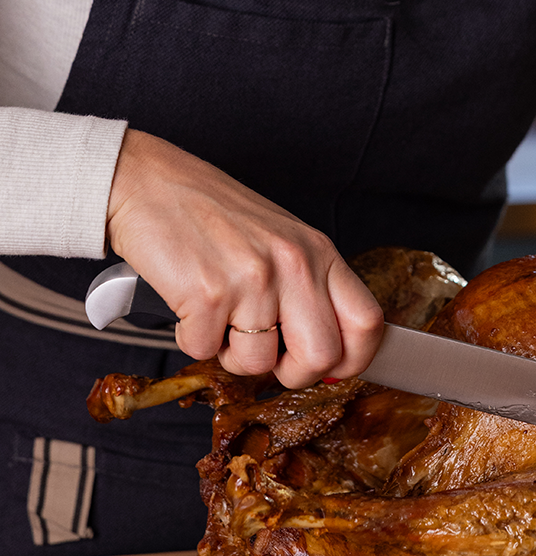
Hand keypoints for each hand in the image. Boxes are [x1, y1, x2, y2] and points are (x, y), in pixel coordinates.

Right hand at [105, 130, 383, 387]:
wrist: (147, 182)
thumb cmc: (215, 216)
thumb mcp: (283, 243)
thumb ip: (311, 293)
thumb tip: (332, 359)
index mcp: (320, 253)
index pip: (368, 323)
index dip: (354, 359)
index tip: (332, 367)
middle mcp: (294, 264)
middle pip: (321, 358)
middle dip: (292, 373)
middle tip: (269, 357)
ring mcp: (252, 280)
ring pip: (258, 364)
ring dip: (232, 355)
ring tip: (220, 316)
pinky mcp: (207, 294)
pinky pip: (206, 351)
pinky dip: (193, 339)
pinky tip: (191, 305)